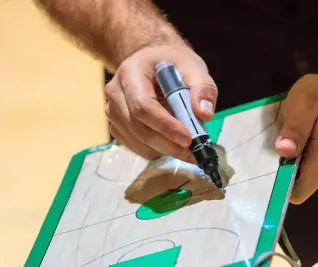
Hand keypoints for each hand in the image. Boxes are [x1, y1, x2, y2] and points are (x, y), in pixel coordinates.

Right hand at [104, 44, 217, 161]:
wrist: (151, 63)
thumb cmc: (172, 63)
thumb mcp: (193, 66)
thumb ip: (202, 87)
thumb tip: (204, 114)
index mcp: (131, 72)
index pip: (143, 106)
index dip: (165, 126)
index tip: (188, 139)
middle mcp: (115, 93)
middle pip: (139, 127)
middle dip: (168, 144)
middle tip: (194, 153)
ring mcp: (112, 111)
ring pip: (138, 141)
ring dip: (165, 149)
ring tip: (187, 148)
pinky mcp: (117, 126)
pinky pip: (136, 146)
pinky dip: (157, 150)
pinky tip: (171, 142)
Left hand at [274, 69, 317, 203]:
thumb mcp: (306, 100)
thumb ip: (296, 127)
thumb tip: (284, 152)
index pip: (297, 193)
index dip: (279, 184)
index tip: (269, 167)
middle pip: (299, 186)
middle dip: (287, 169)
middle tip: (283, 143)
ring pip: (306, 179)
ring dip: (297, 163)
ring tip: (297, 139)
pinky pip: (315, 173)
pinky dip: (306, 161)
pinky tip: (306, 142)